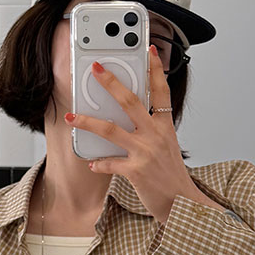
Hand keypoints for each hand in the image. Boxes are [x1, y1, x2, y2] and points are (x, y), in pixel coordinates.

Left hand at [64, 45, 221, 223]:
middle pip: (130, 102)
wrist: (183, 204)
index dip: (156, 69)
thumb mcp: (168, 146)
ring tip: (71, 116)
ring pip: (111, 130)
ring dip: (87, 121)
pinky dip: (99, 163)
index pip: (162, 91)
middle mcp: (156, 135)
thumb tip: (130, 117)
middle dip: (111, 83)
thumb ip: (153, 129)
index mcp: (165, 126)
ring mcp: (145, 152)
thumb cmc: (172, 175)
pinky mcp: (135, 171)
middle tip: (95, 69)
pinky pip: (110, 163)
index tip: (149, 49)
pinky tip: (91, 163)